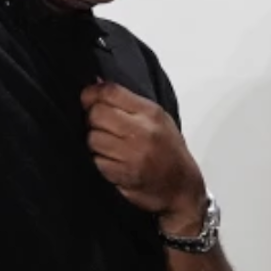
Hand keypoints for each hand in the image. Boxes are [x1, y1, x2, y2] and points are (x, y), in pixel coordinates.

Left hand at [81, 82, 205, 230]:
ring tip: (110, 147)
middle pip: (96, 114)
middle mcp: (142, 131)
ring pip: (92, 138)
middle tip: (102, 127)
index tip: (88, 99)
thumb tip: (96, 83)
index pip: (110, 92)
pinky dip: (100, 162)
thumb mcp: (159, 120)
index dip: (91, 94)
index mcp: (151, 113)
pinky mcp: (123, 174)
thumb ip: (129, 103)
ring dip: (95, 143)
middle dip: (93, 120)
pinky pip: (96, 160)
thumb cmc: (170, 152)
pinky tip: (114, 162)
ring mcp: (132, 153)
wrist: (182, 187)